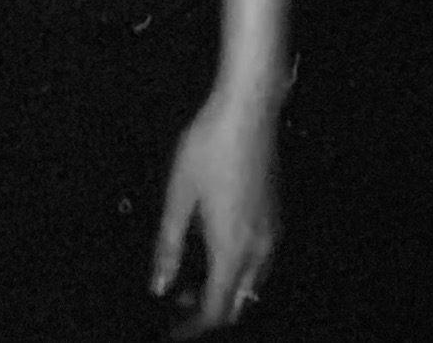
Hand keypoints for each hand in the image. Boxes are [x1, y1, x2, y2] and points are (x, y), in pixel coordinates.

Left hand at [151, 87, 280, 335]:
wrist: (248, 110)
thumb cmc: (210, 146)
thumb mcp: (178, 194)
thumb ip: (168, 244)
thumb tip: (158, 284)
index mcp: (231, 249)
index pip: (215, 310)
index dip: (191, 327)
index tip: (170, 330)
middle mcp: (258, 248)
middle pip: (237, 303)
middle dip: (206, 310)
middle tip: (175, 298)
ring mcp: (271, 232)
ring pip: (250, 284)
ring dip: (223, 289)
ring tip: (190, 273)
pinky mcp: (274, 215)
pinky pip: (259, 261)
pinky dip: (236, 269)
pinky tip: (214, 245)